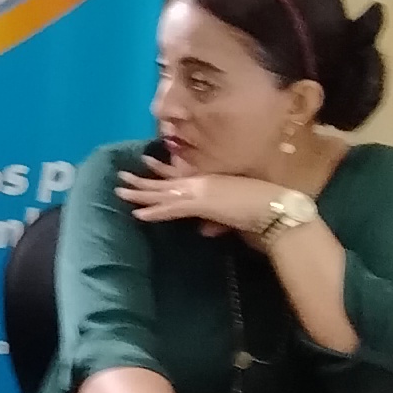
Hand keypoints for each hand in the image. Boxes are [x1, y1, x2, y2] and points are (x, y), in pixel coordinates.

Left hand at [117, 155, 282, 238]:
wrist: (273, 207)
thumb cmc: (260, 208)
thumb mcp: (233, 214)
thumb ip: (216, 221)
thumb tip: (204, 230)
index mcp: (209, 181)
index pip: (180, 174)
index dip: (161, 170)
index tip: (146, 161)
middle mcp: (201, 182)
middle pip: (165, 182)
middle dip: (142, 181)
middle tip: (121, 176)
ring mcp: (199, 191)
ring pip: (162, 193)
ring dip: (140, 194)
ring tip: (119, 191)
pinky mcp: (200, 205)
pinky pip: (171, 209)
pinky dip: (154, 213)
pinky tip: (137, 215)